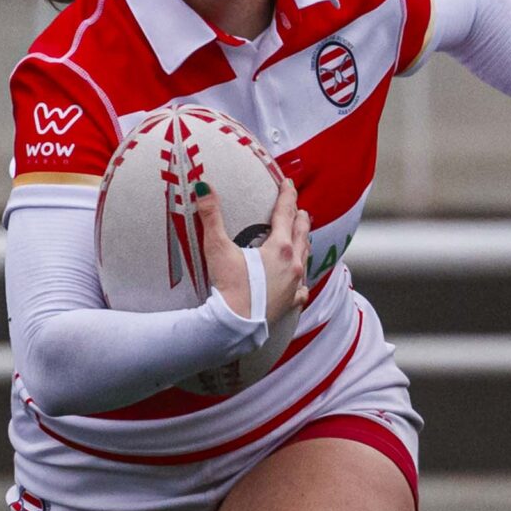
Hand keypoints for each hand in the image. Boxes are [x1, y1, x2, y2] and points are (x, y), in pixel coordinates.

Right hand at [202, 178, 308, 319]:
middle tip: (300, 208)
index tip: (289, 184)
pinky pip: (302, 289)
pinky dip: (302, 281)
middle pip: (302, 234)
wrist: (235, 326)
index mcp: (280, 248)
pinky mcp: (291, 303)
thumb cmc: (228, 287)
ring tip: (304, 237)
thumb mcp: (217, 248)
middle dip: (300, 218)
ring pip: (306, 258)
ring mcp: (295, 285)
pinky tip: (301, 284)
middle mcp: (294, 265)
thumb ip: (211, 216)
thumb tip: (203, 186)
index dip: (287, 196)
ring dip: (305, 244)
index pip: (286, 213)